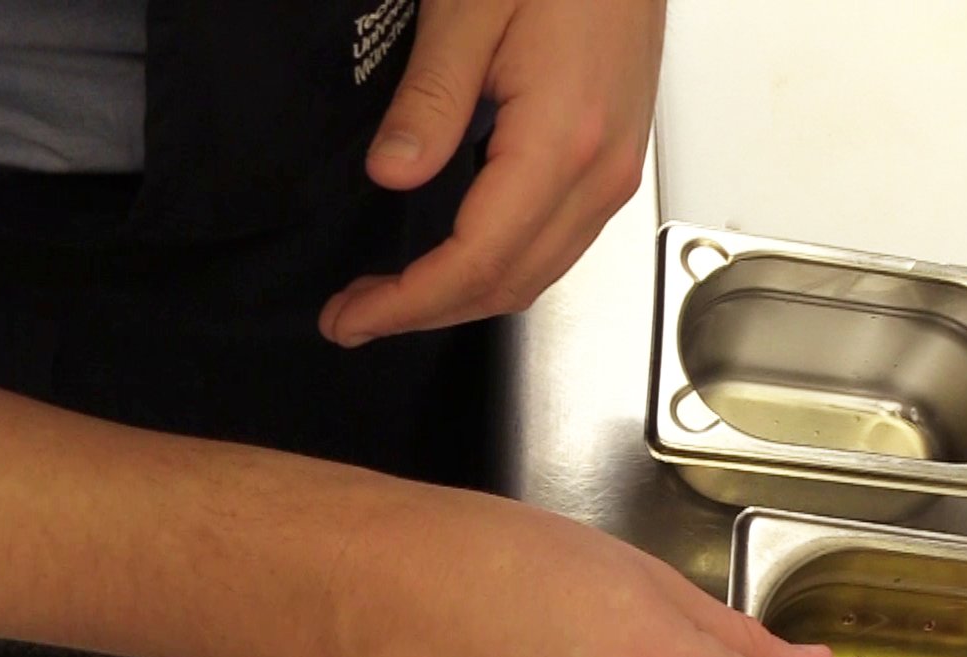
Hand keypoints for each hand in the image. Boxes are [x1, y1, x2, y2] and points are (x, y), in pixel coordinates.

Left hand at [319, 0, 665, 346]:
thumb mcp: (469, 9)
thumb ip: (431, 98)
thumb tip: (392, 175)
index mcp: (561, 143)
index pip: (478, 259)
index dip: (410, 301)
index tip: (352, 316)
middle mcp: (599, 175)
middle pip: (510, 284)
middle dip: (427, 313)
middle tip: (354, 317)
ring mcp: (614, 174)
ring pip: (538, 276)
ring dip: (464, 299)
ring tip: (395, 298)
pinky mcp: (614, 165)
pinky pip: (558, 248)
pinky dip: (501, 271)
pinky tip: (455, 261)